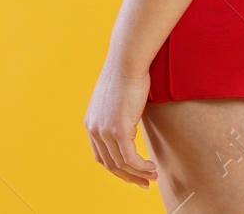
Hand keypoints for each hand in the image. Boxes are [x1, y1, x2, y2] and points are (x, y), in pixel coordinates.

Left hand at [83, 57, 158, 188]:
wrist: (127, 61)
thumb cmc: (126, 74)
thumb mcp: (115, 98)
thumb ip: (117, 113)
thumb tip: (129, 119)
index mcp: (91, 123)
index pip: (101, 156)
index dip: (117, 168)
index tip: (132, 173)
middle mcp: (95, 130)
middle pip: (110, 164)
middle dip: (128, 177)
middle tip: (144, 182)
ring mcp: (105, 132)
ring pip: (122, 164)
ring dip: (138, 174)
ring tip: (152, 176)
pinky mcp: (119, 131)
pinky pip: (131, 158)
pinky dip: (142, 166)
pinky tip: (152, 167)